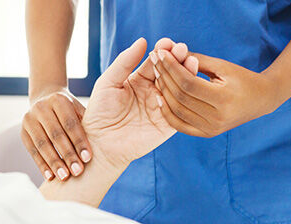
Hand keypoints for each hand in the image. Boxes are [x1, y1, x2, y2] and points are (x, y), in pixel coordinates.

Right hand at [21, 88, 91, 180]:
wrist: (45, 98)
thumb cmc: (70, 109)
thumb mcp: (79, 109)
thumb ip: (88, 122)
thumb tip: (104, 142)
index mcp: (59, 100)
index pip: (70, 124)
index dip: (79, 141)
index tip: (88, 158)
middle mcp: (41, 107)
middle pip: (55, 135)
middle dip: (67, 155)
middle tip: (78, 171)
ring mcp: (29, 119)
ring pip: (42, 144)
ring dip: (54, 163)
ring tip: (64, 177)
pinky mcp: (22, 132)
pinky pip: (32, 151)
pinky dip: (42, 165)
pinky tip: (50, 176)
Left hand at [82, 38, 176, 167]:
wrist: (100, 144)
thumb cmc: (100, 112)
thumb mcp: (108, 82)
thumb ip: (124, 62)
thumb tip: (142, 40)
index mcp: (139, 80)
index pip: (155, 63)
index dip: (162, 52)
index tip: (168, 43)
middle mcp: (153, 91)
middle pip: (169, 73)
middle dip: (177, 60)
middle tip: (182, 49)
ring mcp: (161, 107)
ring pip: (177, 90)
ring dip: (185, 75)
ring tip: (190, 62)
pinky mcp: (167, 124)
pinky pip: (179, 111)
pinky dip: (184, 98)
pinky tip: (187, 86)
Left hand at [152, 49, 278, 136]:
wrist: (259, 100)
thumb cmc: (241, 78)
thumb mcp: (222, 66)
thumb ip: (197, 60)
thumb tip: (170, 51)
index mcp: (224, 99)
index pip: (188, 83)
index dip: (171, 67)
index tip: (159, 53)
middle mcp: (217, 118)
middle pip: (180, 97)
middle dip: (164, 76)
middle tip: (153, 60)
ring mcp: (212, 129)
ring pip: (177, 111)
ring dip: (163, 92)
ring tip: (155, 75)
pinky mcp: (207, 133)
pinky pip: (180, 125)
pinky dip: (168, 113)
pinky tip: (160, 98)